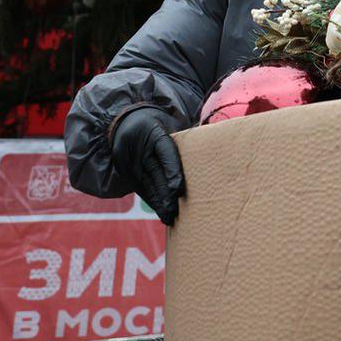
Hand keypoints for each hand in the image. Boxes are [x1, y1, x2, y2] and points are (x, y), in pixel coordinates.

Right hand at [110, 107, 185, 225]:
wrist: (125, 123)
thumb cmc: (158, 124)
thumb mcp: (170, 123)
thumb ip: (186, 138)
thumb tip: (214, 148)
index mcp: (154, 132)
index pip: (165, 152)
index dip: (172, 171)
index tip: (178, 190)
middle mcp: (139, 148)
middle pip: (155, 174)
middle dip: (165, 195)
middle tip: (175, 212)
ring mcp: (129, 162)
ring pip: (145, 185)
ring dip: (158, 203)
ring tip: (169, 218)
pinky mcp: (125, 172)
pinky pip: (140, 189)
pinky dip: (151, 200)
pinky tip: (161, 212)